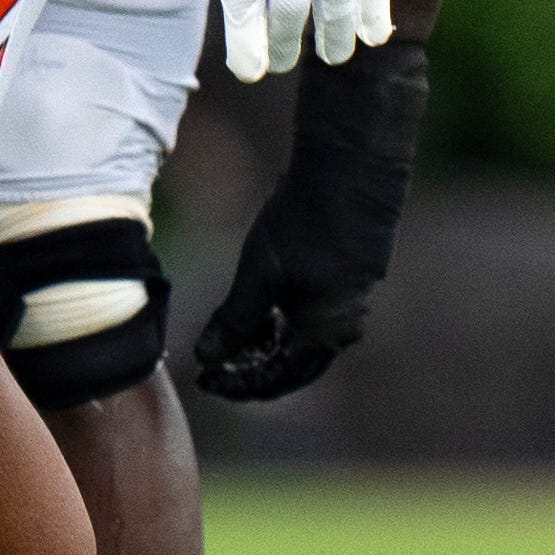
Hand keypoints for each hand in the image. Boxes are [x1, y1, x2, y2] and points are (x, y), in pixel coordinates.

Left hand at [193, 67, 421, 404]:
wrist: (350, 170)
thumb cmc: (304, 220)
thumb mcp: (260, 273)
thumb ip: (234, 320)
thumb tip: (206, 359)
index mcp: (325, 332)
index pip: (277, 379)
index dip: (239, 385)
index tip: (204, 380)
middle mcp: (344, 327)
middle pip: (293, 367)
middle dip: (251, 370)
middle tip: (213, 366)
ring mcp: (350, 304)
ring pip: (302, 341)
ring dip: (265, 345)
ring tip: (228, 337)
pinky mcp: (348, 281)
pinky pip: (312, 318)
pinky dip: (281, 323)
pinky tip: (256, 311)